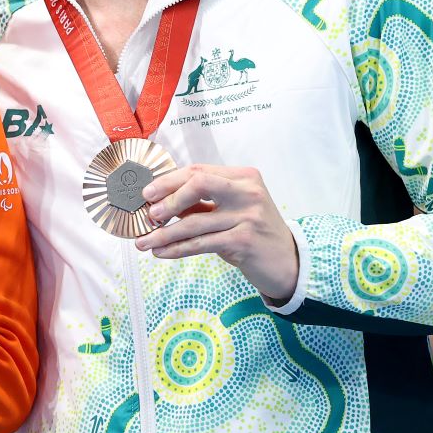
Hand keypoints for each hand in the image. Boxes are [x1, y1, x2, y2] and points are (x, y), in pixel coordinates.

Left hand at [134, 164, 300, 304]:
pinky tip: (161, 252)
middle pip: (198, 184)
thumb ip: (202, 202)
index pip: (199, 171)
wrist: (288, 261)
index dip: (169, 181)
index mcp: (243, 177)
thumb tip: (160, 201)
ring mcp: (248, 216)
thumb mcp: (232, 209)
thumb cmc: (254, 232)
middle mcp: (247, 192)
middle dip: (168, 198)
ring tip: (144, 242)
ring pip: (194, 221)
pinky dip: (177, 249)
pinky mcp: (244, 240)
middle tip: (149, 214)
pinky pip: (200, 243)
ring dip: (164, 233)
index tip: (147, 193)